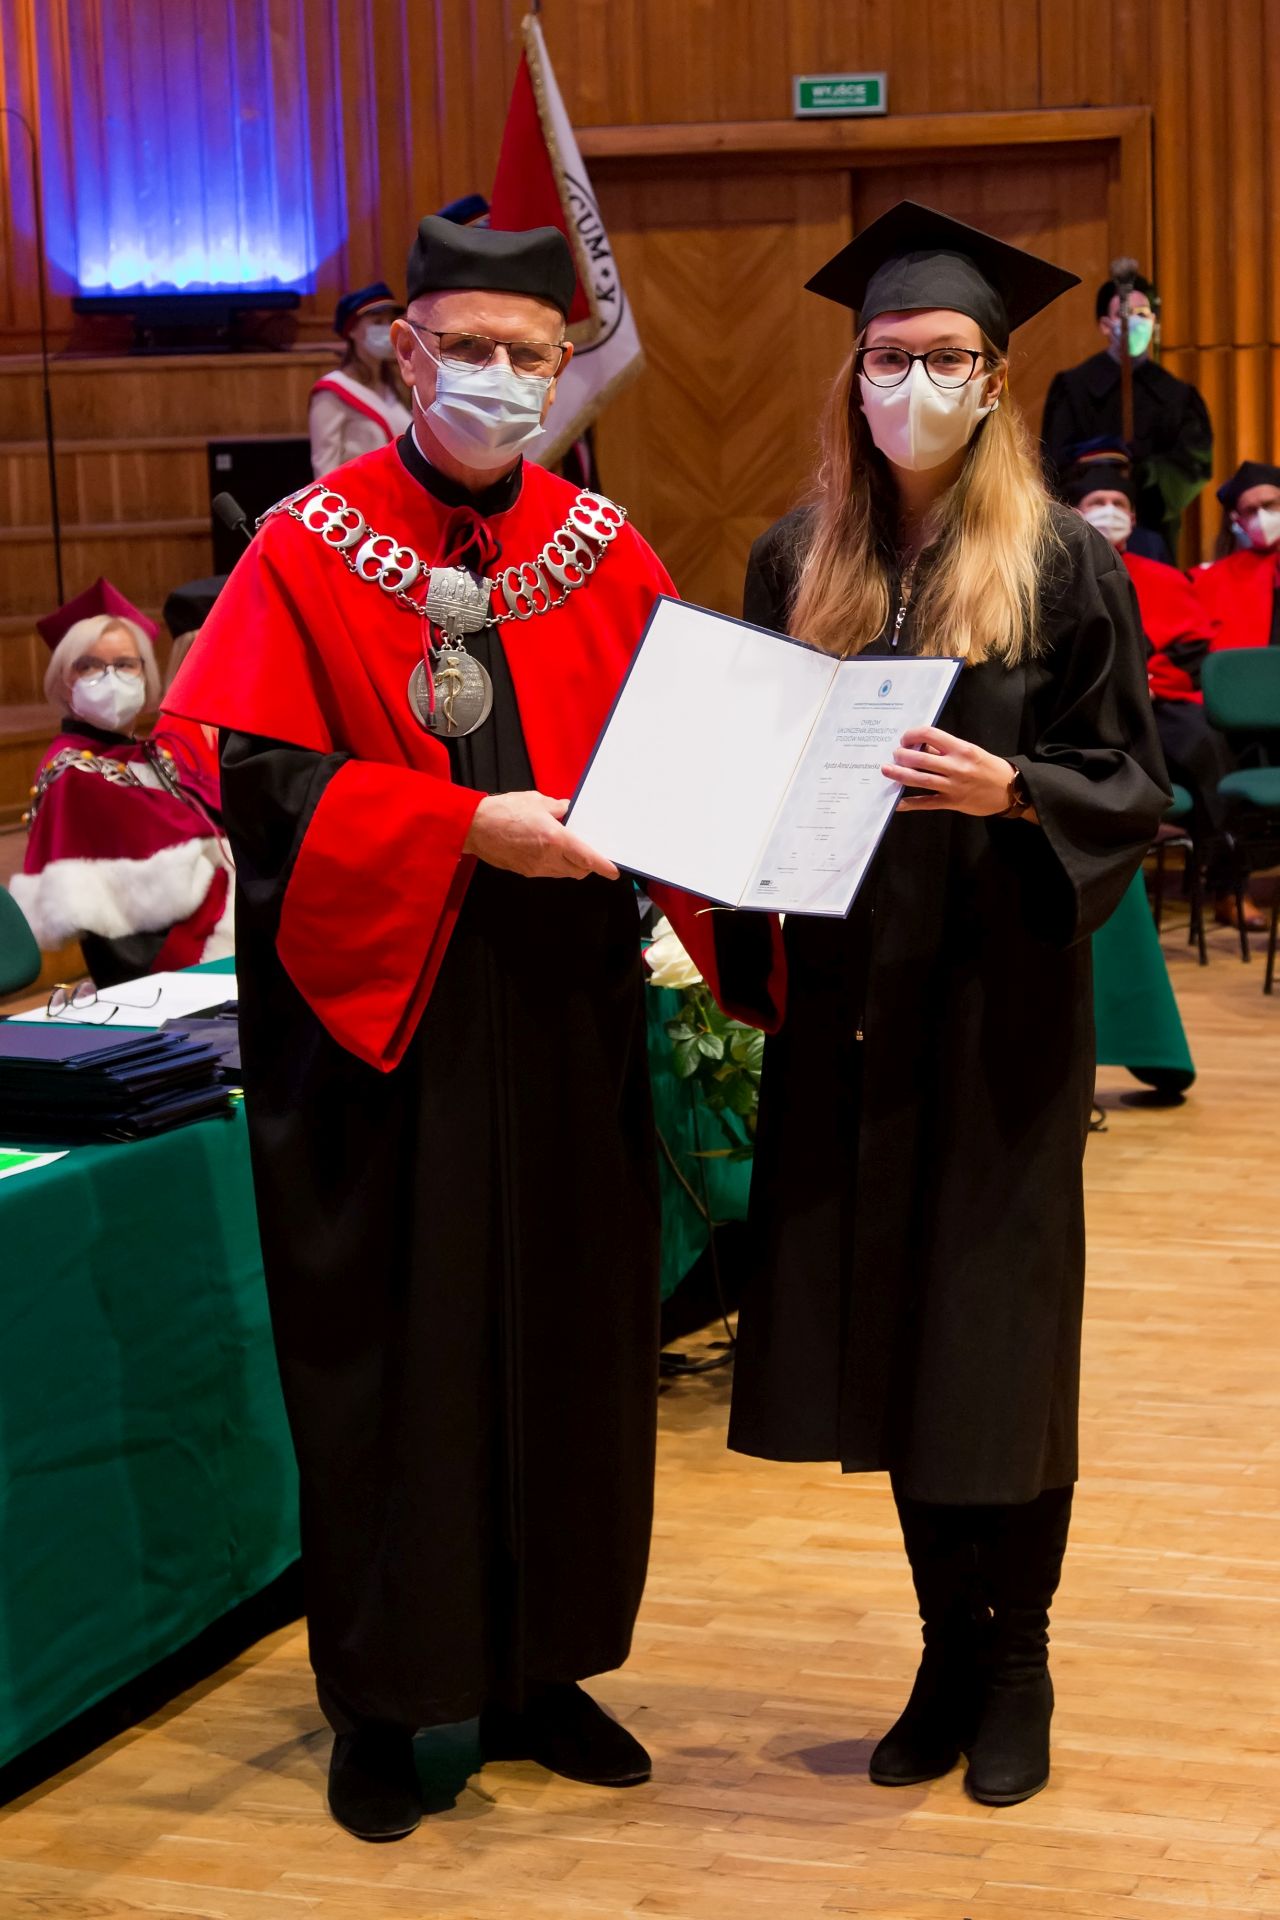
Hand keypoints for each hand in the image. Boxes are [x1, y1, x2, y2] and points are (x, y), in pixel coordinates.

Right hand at [464, 790, 619, 880]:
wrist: (474, 827)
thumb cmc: (503, 811)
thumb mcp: (536, 801)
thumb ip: (558, 808)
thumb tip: (569, 810)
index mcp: (555, 839)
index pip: (587, 858)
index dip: (603, 866)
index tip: (614, 871)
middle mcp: (548, 858)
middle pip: (578, 870)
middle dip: (588, 865)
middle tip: (590, 853)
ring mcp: (536, 868)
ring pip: (564, 873)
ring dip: (571, 866)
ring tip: (569, 850)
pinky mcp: (525, 871)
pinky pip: (548, 872)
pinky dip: (555, 865)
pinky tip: (549, 851)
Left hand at [881, 727, 1017, 815]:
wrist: (1010, 789)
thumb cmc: (988, 767)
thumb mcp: (969, 752)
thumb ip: (945, 750)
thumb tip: (919, 747)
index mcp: (961, 749)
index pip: (930, 735)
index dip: (913, 735)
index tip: (905, 739)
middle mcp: (956, 766)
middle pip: (920, 759)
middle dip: (902, 756)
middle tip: (894, 756)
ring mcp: (953, 786)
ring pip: (920, 780)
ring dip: (899, 775)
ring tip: (886, 770)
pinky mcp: (952, 802)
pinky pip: (926, 802)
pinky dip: (910, 803)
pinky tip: (897, 802)